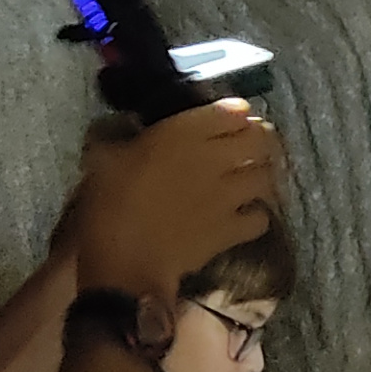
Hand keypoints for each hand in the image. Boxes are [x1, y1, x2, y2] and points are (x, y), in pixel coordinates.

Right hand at [63, 100, 281, 301]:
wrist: (126, 260)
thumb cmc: (109, 203)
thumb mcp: (104, 156)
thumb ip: (122, 136)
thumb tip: (127, 129)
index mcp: (184, 133)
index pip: (233, 111)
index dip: (235, 114)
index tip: (230, 119)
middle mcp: (215, 158)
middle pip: (260, 139)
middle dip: (259, 139)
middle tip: (248, 147)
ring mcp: (229, 195)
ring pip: (266, 176)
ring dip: (261, 175)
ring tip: (250, 179)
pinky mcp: (233, 229)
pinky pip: (261, 218)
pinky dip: (256, 216)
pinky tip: (244, 217)